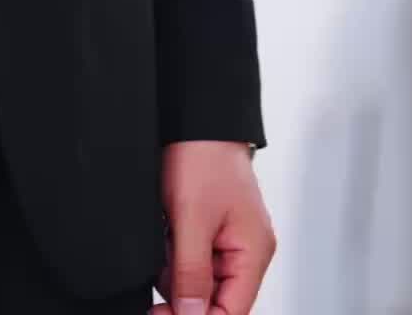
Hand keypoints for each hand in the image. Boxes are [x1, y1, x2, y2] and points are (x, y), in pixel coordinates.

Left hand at [155, 141, 275, 314]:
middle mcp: (246, 250)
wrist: (195, 116)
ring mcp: (229, 239)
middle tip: (158, 277)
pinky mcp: (210, 228)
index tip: (161, 314)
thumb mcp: (192, 218)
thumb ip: (192, 271)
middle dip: (182, 291)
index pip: (231, 311)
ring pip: (199, 280)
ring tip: (165, 238)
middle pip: (215, 298)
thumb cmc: (203, 155)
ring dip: (175, 271)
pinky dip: (173, 253)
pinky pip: (191, 257)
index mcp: (253, 252)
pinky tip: (165, 231)